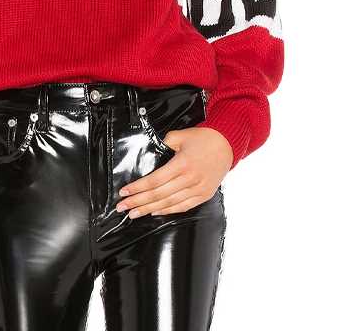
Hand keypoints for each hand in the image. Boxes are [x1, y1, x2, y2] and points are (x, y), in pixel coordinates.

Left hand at [115, 127, 232, 217]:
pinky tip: (155, 212)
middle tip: (122, 207)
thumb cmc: (203, 138)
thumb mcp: (180, 135)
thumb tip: (151, 151)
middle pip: (158, 194)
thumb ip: (164, 143)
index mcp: (182, 164)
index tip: (124, 192)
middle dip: (138, 202)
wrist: (227, 144)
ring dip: (149, 210)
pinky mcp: (204, 194)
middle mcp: (190, 179)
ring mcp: (198, 189)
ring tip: (134, 213)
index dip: (138, 188)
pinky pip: (183, 206)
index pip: (154, 180)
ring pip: (169, 203)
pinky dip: (168, 211)